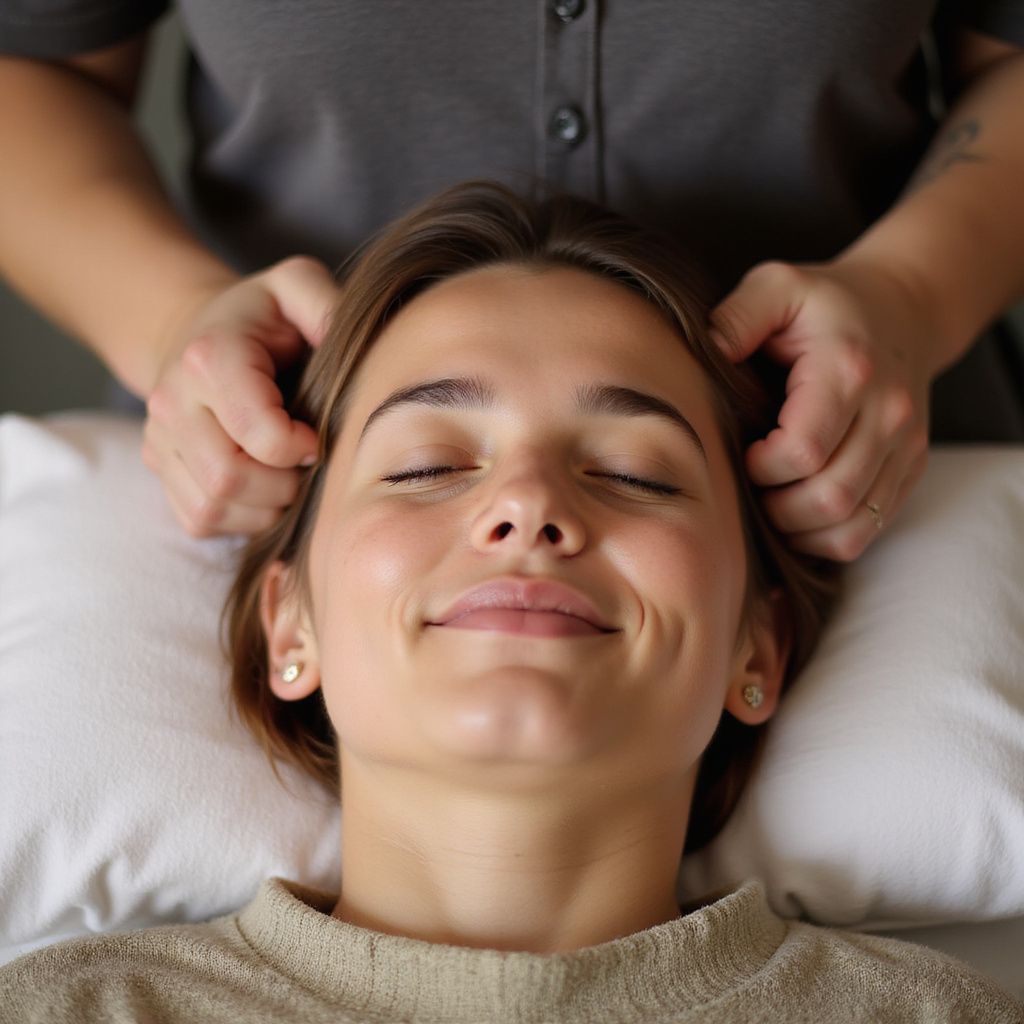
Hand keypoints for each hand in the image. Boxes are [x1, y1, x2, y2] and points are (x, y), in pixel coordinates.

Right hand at [142, 255, 338, 536]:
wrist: (197, 331)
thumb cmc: (262, 317)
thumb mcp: (296, 287)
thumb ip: (326, 306)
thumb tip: (357, 349)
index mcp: (209, 357)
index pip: (257, 433)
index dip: (301, 448)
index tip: (319, 437)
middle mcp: (172, 402)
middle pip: (229, 478)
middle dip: (284, 484)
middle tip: (308, 466)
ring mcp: (159, 440)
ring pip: (212, 507)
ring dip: (265, 507)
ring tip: (289, 477)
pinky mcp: (159, 470)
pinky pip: (199, 520)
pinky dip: (240, 519)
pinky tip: (263, 490)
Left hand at [709, 258, 934, 560]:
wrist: (903, 308)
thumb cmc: (824, 302)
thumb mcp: (777, 286)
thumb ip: (737, 316)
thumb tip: (703, 355)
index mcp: (849, 371)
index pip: (804, 451)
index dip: (760, 468)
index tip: (742, 451)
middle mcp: (888, 414)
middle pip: (829, 498)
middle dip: (774, 508)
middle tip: (748, 487)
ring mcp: (905, 447)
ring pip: (850, 527)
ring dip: (797, 531)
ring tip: (768, 504)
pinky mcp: (910, 470)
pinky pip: (866, 532)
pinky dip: (823, 540)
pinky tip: (795, 517)